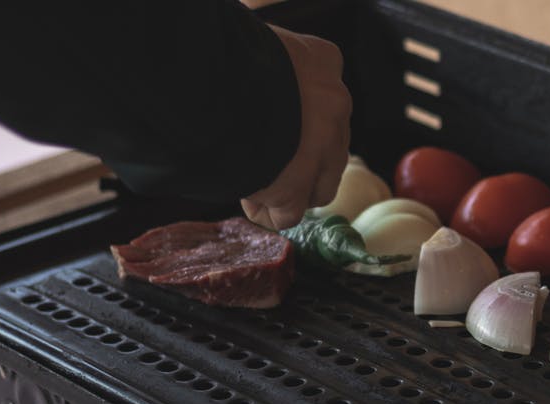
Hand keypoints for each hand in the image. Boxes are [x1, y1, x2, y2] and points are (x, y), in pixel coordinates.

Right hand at [242, 27, 351, 229]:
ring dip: (294, 190)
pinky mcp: (298, 186)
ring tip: (257, 183)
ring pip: (321, 186)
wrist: (214, 81)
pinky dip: (271, 214)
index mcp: (323, 60)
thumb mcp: (256, 43)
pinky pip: (291, 213)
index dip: (301, 115)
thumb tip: (249, 76)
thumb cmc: (223, 54)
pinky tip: (251, 202)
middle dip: (301, 157)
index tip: (276, 120)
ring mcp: (322, 149)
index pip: (326, 93)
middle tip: (265, 157)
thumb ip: (266, 63)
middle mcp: (334, 104)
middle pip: (328, 145)